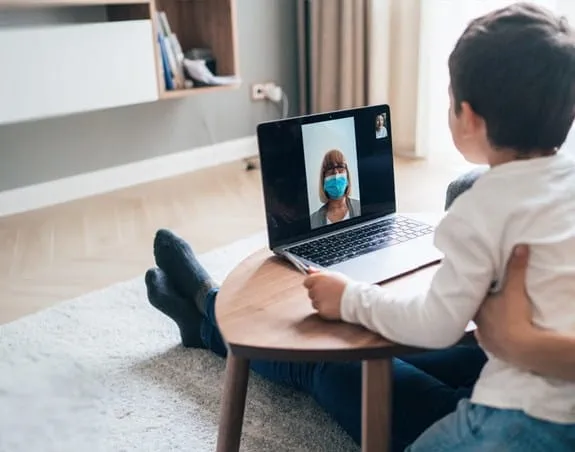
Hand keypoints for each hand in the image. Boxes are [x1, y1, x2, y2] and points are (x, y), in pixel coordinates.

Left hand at [303, 270, 348, 319]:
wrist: (355, 299)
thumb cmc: (346, 286)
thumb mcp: (333, 274)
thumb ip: (318, 272)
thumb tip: (309, 269)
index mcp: (318, 279)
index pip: (306, 282)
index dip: (313, 285)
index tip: (320, 286)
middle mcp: (316, 289)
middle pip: (310, 293)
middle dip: (317, 294)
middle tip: (329, 293)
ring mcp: (318, 300)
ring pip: (314, 303)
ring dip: (320, 302)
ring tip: (333, 300)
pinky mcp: (321, 310)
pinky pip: (319, 310)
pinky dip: (325, 310)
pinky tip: (333, 306)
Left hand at [474, 244, 533, 361]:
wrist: (523, 347)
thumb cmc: (514, 316)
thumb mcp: (515, 289)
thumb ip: (516, 268)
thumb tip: (519, 246)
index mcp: (477, 308)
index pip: (471, 298)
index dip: (475, 293)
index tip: (478, 288)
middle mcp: (476, 324)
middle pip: (476, 313)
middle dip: (481, 307)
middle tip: (490, 302)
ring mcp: (484, 338)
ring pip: (482, 328)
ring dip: (488, 323)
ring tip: (496, 318)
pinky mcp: (493, 350)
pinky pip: (490, 342)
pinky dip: (494, 337)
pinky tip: (499, 335)